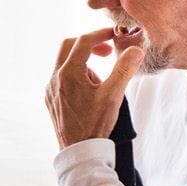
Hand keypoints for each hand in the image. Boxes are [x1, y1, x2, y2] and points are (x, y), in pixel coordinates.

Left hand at [46, 27, 142, 147]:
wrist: (80, 150)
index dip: (100, 34)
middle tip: (107, 51)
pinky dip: (76, 75)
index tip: (114, 35)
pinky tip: (90, 91)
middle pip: (68, 47)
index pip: (83, 42)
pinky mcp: (51, 99)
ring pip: (64, 63)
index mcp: (68, 73)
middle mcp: (54, 78)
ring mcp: (51, 89)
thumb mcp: (113, 94)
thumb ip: (124, 69)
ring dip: (83, 62)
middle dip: (89, 44)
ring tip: (101, 81)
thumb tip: (136, 49)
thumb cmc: (95, 124)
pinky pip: (61, 78)